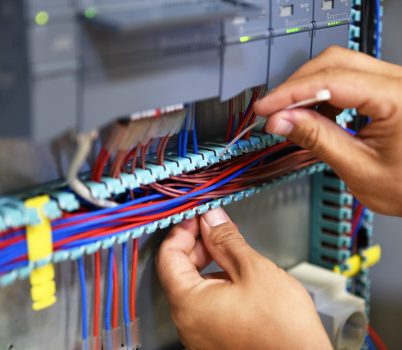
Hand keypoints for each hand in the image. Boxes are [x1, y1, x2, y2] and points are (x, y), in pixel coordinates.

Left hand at [157, 208, 331, 349]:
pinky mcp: (213, 338)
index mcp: (189, 304)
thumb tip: (211, 220)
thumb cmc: (283, 330)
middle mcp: (188, 322)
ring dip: (207, 262)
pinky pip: (204, 302)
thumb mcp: (253, 269)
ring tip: (231, 250)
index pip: (168, 255)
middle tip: (216, 229)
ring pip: (193, 286)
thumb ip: (226, 240)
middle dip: (197, 244)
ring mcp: (199, 333)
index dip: (183, 230)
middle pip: (178, 270)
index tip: (198, 218)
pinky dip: (215, 282)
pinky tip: (235, 275)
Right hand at [254, 46, 401, 215]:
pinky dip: (325, 93)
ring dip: (309, 88)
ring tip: (293, 115)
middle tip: (274, 110)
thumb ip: (318, 139)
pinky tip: (316, 113)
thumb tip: (282, 121)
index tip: (266, 107)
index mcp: (399, 98)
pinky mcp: (388, 88)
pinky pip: (349, 78)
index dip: (291, 93)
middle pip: (334, 62)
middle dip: (298, 86)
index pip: (332, 82)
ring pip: (340, 66)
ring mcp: (395, 82)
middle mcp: (400, 81)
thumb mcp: (358, 167)